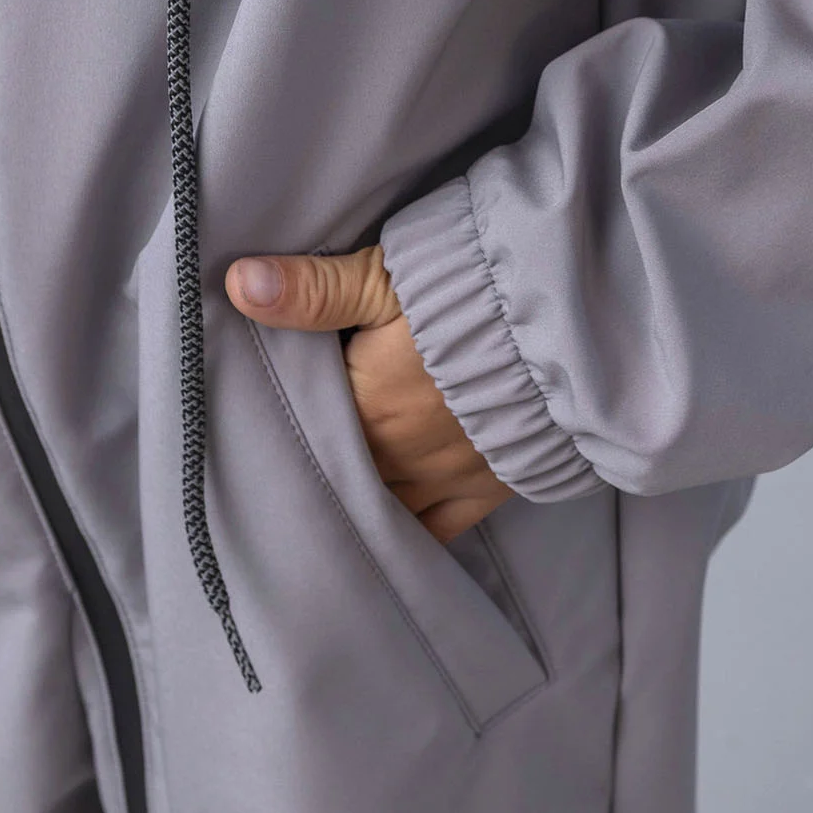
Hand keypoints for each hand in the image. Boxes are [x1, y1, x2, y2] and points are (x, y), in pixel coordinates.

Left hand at [225, 246, 513, 542]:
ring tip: (331, 498)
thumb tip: (239, 284)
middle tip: (295, 456)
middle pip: (336, 471)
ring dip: (355, 502)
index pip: (302, 422)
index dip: (286, 414)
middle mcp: (393, 456)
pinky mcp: (485, 491)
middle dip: (317, 462)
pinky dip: (405, 536)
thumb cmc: (477, 293)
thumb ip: (315, 287)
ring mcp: (440, 480)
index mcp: (363, 405)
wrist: (573, 332)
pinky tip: (385, 536)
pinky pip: (431, 533)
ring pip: (377, 508)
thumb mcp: (390, 276)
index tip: (268, 405)